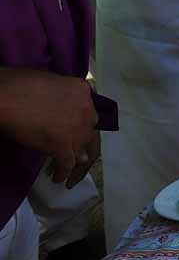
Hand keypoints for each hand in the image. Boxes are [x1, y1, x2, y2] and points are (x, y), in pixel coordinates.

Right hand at [0, 69, 98, 185]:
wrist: (8, 96)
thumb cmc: (19, 84)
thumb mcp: (51, 81)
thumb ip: (61, 95)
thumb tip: (56, 106)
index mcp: (82, 91)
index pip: (89, 112)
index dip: (82, 125)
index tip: (75, 134)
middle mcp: (86, 109)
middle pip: (90, 132)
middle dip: (84, 146)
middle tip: (79, 157)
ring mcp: (76, 128)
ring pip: (83, 151)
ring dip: (77, 163)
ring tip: (71, 173)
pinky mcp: (62, 145)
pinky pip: (68, 163)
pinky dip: (63, 172)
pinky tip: (58, 178)